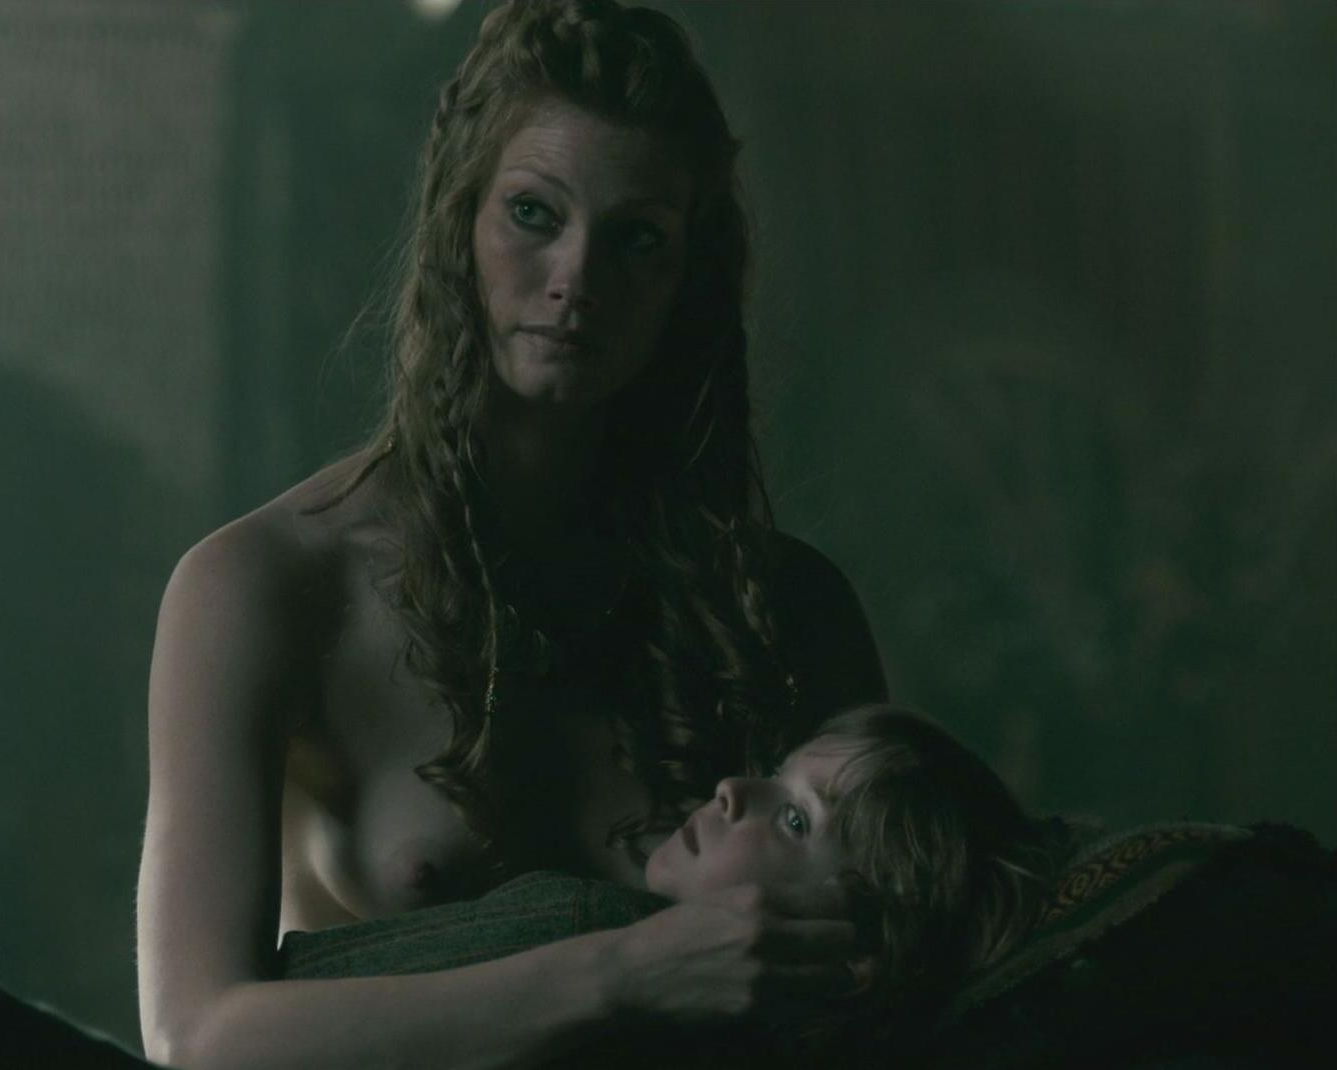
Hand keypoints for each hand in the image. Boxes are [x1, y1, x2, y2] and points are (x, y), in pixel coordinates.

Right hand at [602, 883, 856, 1023]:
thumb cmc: (675, 931)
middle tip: (840, 946)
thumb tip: (822, 898)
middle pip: (842, 937)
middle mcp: (766, 933)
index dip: (847, 905)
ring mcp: (763, 976)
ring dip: (835, 975)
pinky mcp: (755, 1011)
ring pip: (834, 977)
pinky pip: (806, 1007)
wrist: (633, 975)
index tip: (847, 911)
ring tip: (826, 973)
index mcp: (757, 898)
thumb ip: (770, 900)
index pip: (832, 898)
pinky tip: (800, 995)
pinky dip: (810, 1001)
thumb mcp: (722, 899)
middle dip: (846, 942)